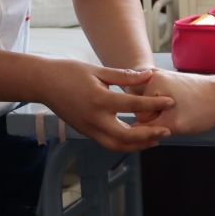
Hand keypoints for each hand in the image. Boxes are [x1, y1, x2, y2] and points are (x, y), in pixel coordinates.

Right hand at [39, 61, 175, 152]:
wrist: (43, 83)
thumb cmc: (69, 72)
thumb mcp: (98, 70)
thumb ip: (124, 76)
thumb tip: (149, 75)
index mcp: (100, 100)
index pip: (134, 105)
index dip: (155, 104)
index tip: (171, 102)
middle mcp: (95, 119)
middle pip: (128, 136)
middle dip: (150, 135)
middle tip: (167, 131)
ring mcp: (89, 129)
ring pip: (117, 145)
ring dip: (138, 145)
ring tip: (155, 139)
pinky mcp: (85, 132)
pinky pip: (108, 143)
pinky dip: (124, 144)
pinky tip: (136, 138)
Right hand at [136, 70, 214, 135]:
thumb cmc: (203, 107)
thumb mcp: (173, 124)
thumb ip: (149, 130)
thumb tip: (133, 134)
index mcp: (152, 82)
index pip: (139, 115)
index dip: (156, 124)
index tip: (173, 119)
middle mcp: (154, 77)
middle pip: (146, 111)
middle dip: (160, 119)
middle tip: (179, 116)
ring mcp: (163, 79)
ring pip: (155, 109)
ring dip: (167, 116)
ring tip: (185, 113)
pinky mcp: (171, 84)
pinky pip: (163, 104)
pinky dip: (172, 111)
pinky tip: (186, 110)